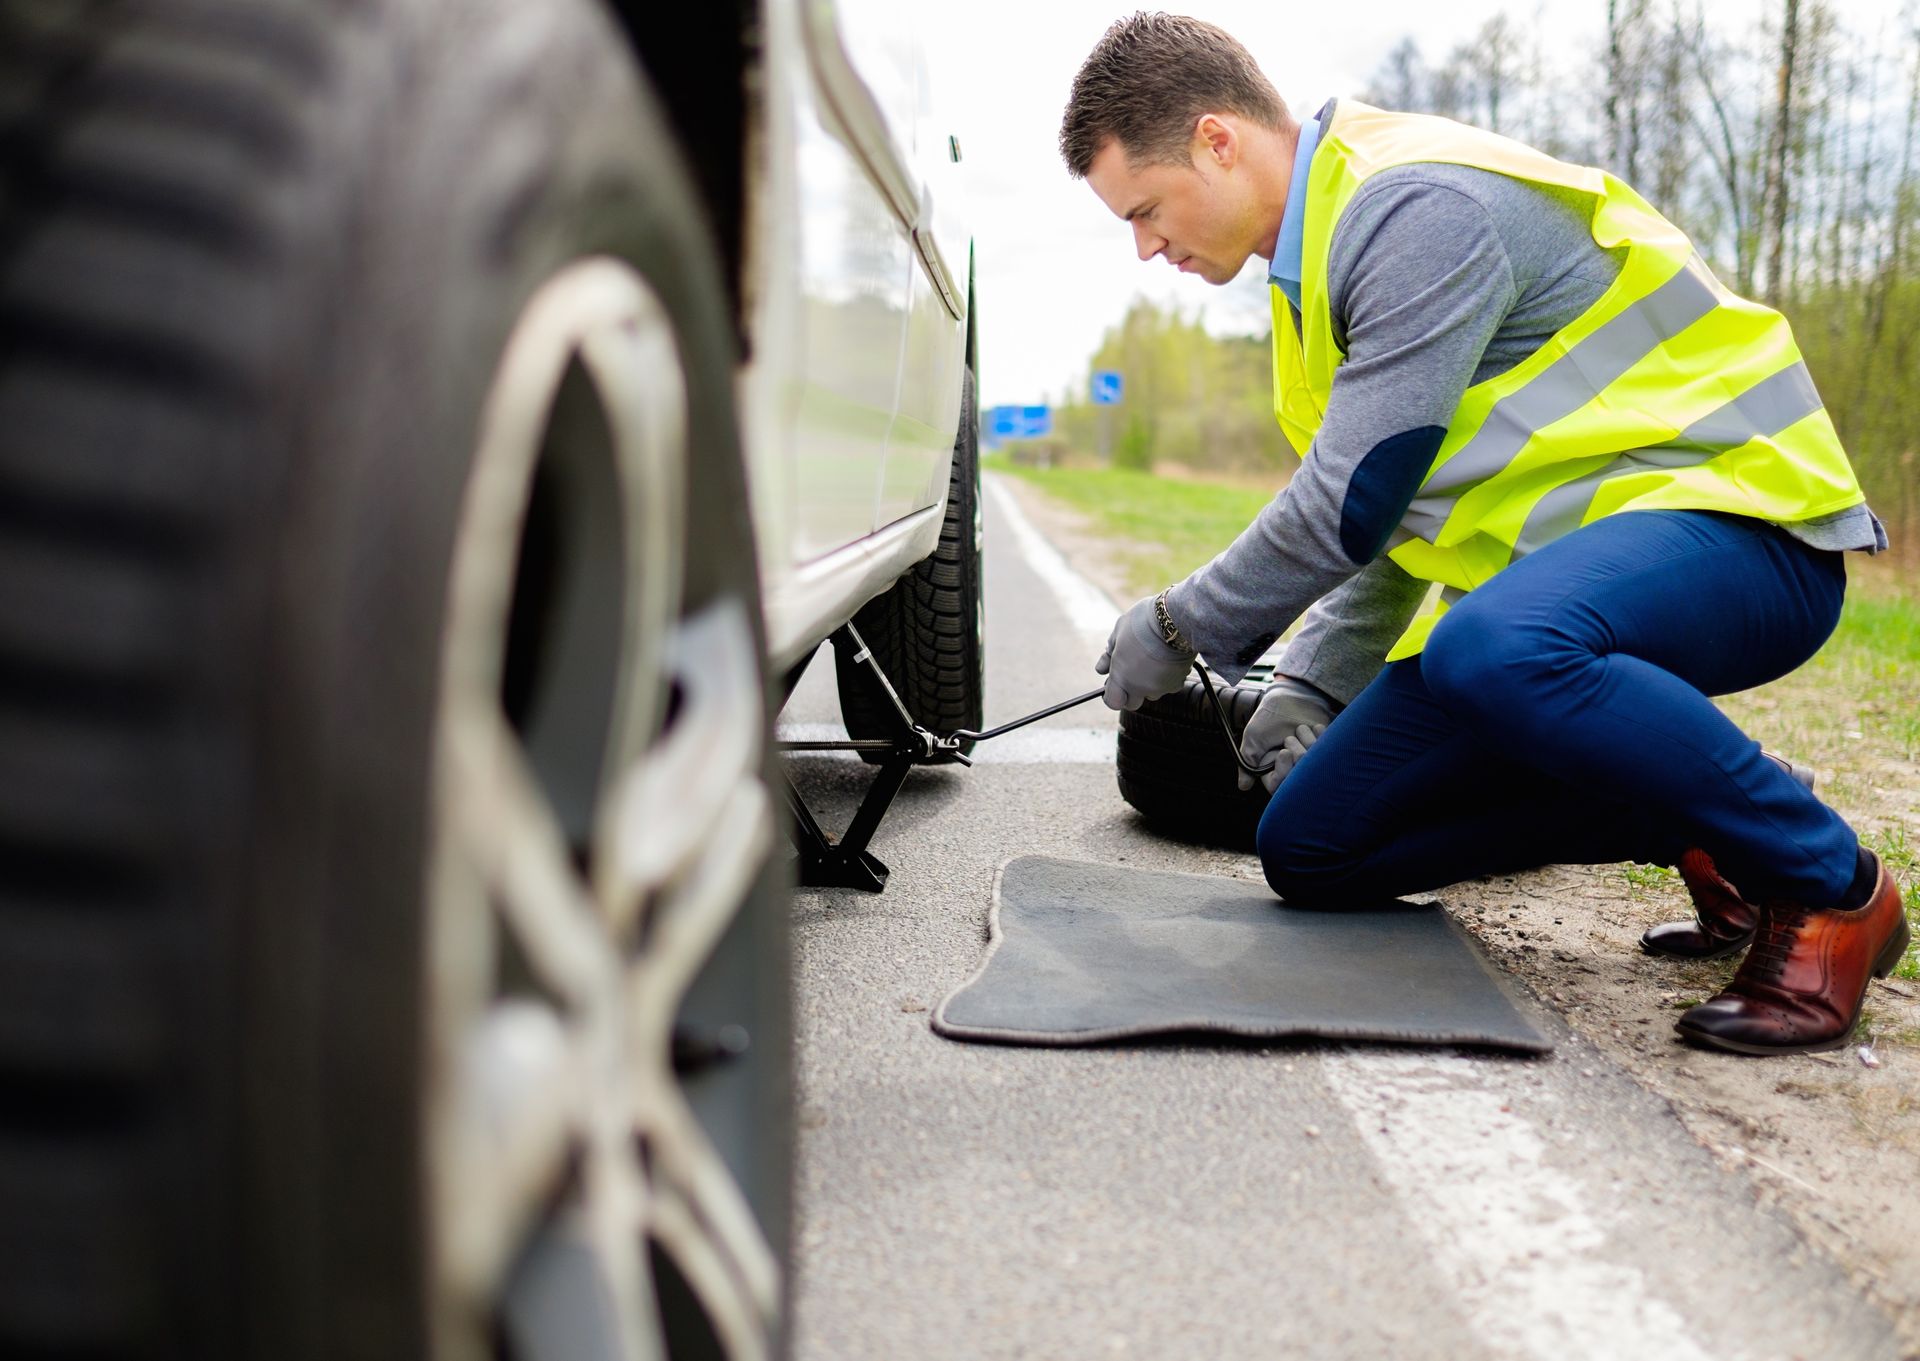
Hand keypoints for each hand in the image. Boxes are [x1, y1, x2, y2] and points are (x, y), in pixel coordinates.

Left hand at [1095, 595, 1193, 710]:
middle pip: (1132, 703)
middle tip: (1130, 673)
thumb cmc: (1143, 622)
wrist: (1175, 620)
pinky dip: (1166, 678)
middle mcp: (1140, 687)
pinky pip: (1168, 686)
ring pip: (1151, 694)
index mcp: (1122, 677)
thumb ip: (1108, 654)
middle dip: (1129, 692)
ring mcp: (1160, 687)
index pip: (1113, 702)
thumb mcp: (1118, 632)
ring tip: (1150, 662)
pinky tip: (1165, 662)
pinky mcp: (1177, 682)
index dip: (1111, 695)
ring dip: (1148, 684)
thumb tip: (1101, 668)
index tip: (1111, 685)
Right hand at [1237, 676, 1337, 793]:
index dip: (1283, 772)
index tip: (1284, 752)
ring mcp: (1310, 762)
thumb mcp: (1253, 738)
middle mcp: (1292, 770)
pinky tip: (1313, 727)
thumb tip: (1243, 786)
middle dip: (1297, 755)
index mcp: (1273, 771)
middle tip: (1290, 738)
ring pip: (1314, 765)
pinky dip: (1320, 737)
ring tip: (1300, 728)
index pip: (1279, 786)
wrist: (1290, 697)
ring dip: (1306, 742)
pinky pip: (1328, 753)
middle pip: (1298, 779)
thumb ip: (1248, 762)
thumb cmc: (1269, 717)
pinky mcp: (1325, 752)